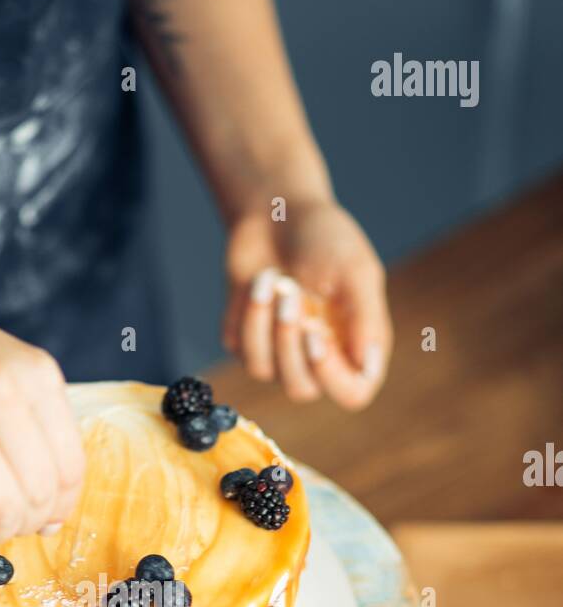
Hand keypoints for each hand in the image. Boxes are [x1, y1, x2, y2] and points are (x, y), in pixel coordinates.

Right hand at [0, 272, 84, 543]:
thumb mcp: (3, 364)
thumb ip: (34, 423)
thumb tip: (54, 509)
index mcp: (34, 373)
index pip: (71, 467)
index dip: (62, 506)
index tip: (48, 517)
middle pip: (40, 495)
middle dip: (29, 523)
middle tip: (9, 521)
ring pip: (3, 511)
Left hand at [222, 200, 392, 408]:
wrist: (277, 213)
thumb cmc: (324, 237)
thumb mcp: (354, 269)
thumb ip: (365, 317)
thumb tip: (366, 362)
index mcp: (357, 344)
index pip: (353, 393)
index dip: (332, 376)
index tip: (316, 335)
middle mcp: (320, 357)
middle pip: (302, 389)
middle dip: (287, 342)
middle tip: (290, 291)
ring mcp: (281, 353)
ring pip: (264, 370)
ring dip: (261, 322)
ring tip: (271, 277)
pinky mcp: (247, 341)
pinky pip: (239, 348)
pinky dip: (244, 311)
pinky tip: (257, 280)